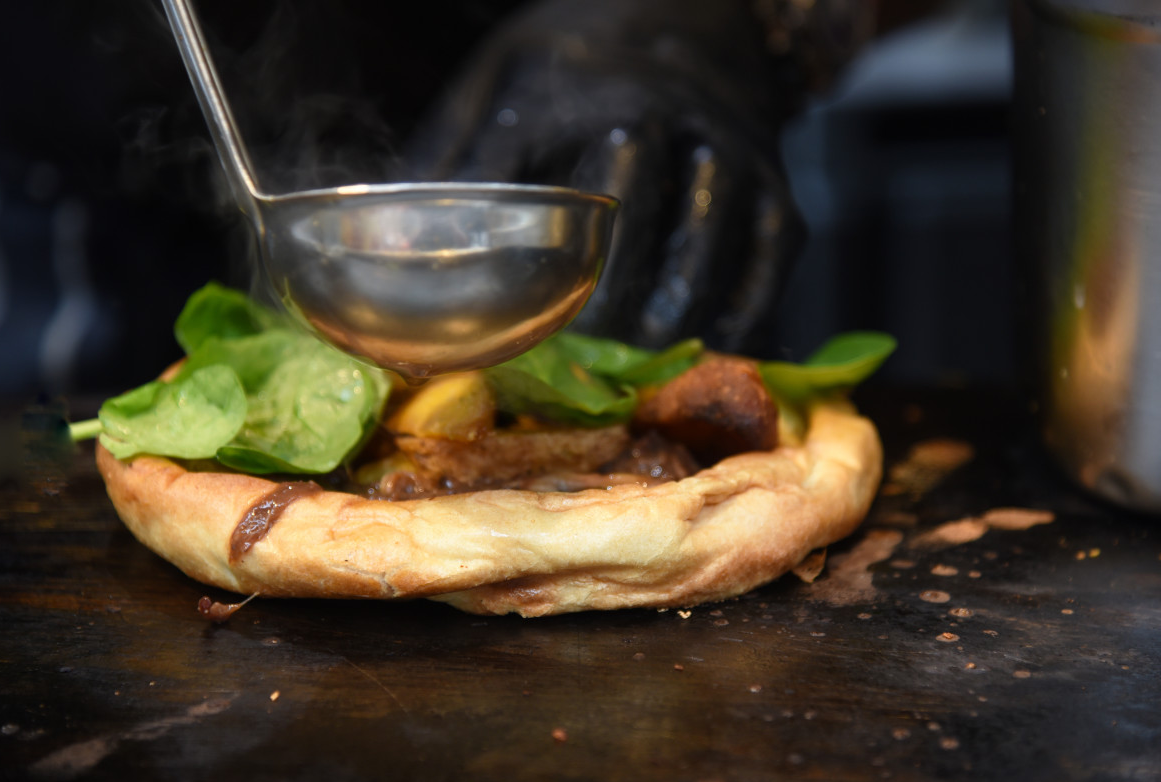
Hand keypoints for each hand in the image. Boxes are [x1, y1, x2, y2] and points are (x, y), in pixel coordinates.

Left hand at [402, 0, 806, 354]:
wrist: (699, 15)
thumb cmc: (584, 59)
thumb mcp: (503, 76)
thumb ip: (453, 151)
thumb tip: (390, 242)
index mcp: (584, 91)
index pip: (547, 187)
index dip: (526, 261)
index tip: (505, 318)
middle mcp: (666, 115)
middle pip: (640, 218)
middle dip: (607, 294)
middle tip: (580, 353)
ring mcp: (732, 152)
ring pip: (710, 247)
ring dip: (674, 313)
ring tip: (641, 360)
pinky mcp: (780, 187)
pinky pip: (772, 261)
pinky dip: (745, 312)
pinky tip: (708, 343)